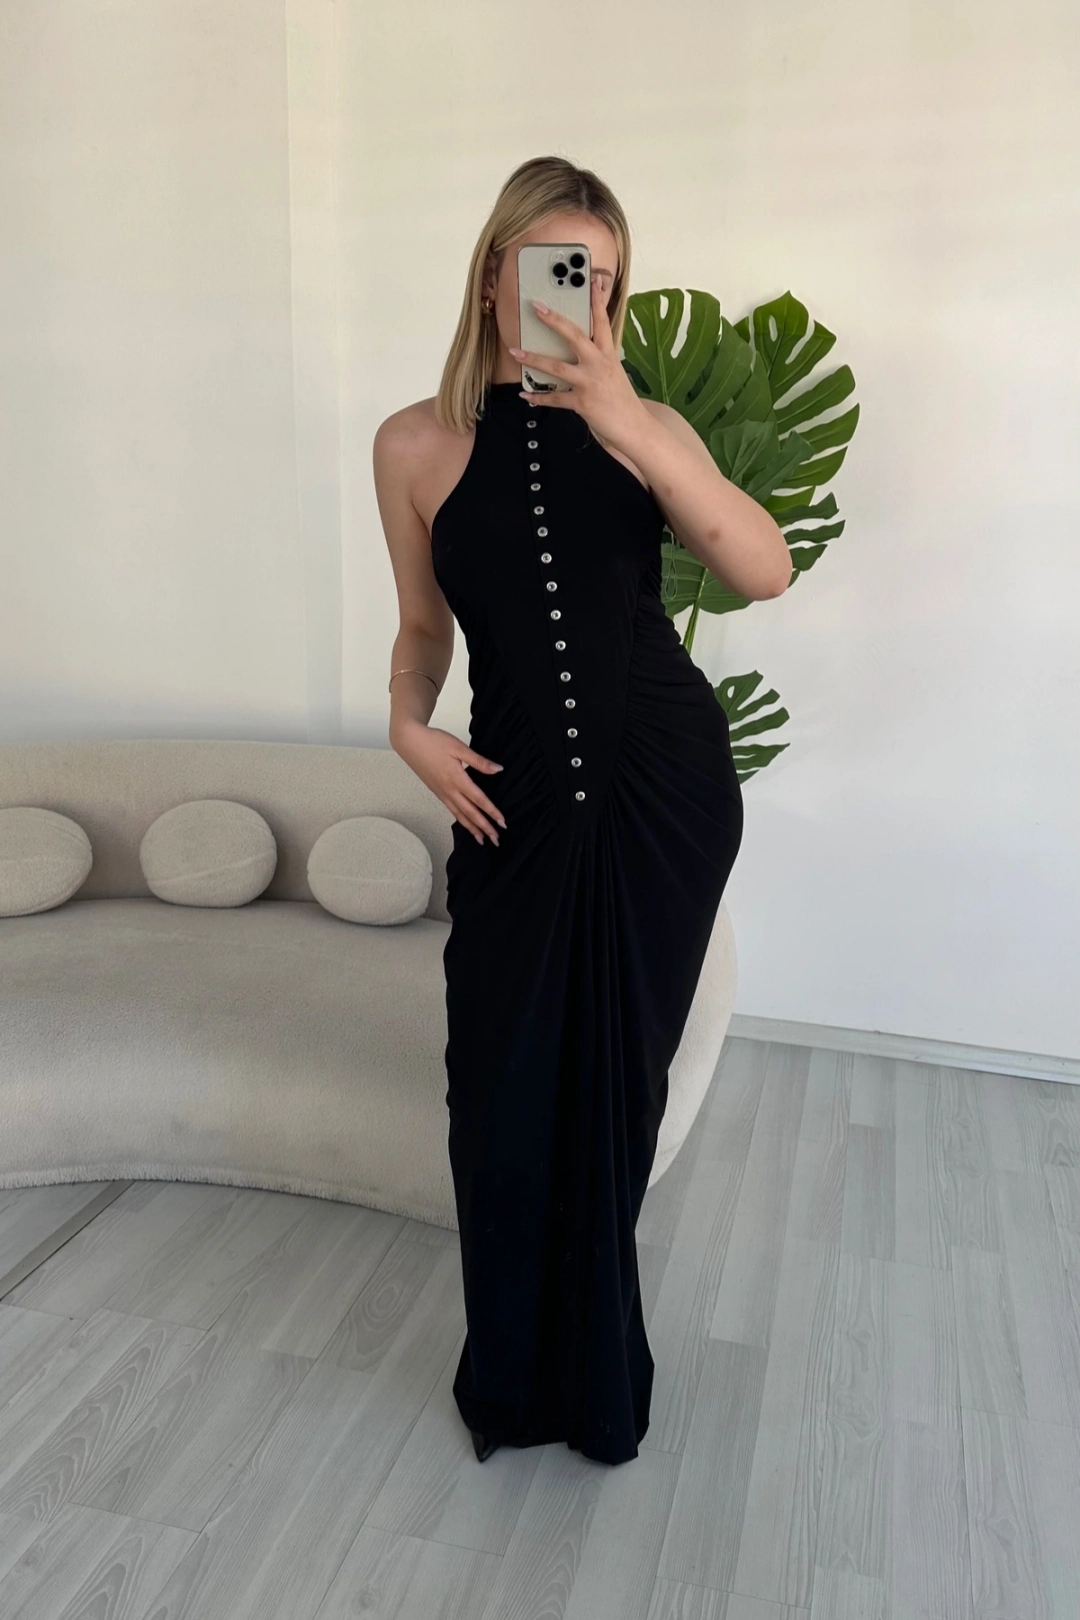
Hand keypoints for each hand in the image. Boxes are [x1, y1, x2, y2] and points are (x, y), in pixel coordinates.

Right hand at [392, 719, 506, 845]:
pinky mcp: (436, 791)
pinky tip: (465, 823)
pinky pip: (451, 810)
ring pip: (459, 815)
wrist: (409, 741)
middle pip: (469, 813)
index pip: (478, 800)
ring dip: (472, 828)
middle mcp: (449, 790)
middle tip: (496, 840)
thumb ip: (479, 761)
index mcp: (456, 779)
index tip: (502, 822)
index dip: (491, 812)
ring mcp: (441, 792)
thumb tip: (498, 769)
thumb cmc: (433, 741)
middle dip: (484, 827)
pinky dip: (460, 820)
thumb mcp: (458, 747)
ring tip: (482, 839)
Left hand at [508, 273, 649, 453]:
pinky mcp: (582, 403)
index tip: (592, 280)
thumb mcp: (613, 373)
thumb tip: (578, 350)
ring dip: (533, 359)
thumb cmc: (621, 400)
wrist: (634, 427)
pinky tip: (525, 394)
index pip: (603, 321)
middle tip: (537, 307)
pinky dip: (538, 397)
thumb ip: (597, 359)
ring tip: (515, 352)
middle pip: (575, 336)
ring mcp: (589, 383)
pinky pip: (555, 398)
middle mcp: (599, 364)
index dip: (597, 300)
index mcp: (608, 354)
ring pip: (557, 367)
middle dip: (554, 320)